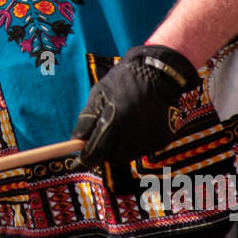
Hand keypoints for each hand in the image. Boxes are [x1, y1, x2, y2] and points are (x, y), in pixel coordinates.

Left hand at [70, 44, 200, 169]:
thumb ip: (87, 120)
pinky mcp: (161, 140)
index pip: (95, 152)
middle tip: (102, 138)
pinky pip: (141, 150)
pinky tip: (136, 126)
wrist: (159, 74)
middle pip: (111, 158)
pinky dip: (134, 143)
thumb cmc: (123, 81)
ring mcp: (149, 139)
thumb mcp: (99, 94)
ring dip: (119, 148)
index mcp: (115, 121)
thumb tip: (77, 141)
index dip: (84, 160)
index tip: (77, 163)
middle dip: (103, 152)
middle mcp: (133, 134)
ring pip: (126, 156)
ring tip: (121, 127)